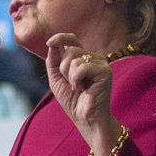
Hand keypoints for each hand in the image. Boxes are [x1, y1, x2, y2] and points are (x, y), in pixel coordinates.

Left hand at [42, 33, 118, 150]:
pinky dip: (77, 80)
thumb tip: (52, 43)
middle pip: (70, 50)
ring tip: (79, 88)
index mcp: (83, 59)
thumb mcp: (56, 79)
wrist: (85, 118)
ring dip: (70, 76)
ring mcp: (100, 63)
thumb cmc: (72, 101)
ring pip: (75, 58)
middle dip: (63, 69)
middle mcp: (93, 58)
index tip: (49, 42)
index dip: (60, 38)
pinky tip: (84, 89)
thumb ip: (53, 61)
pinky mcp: (105, 71)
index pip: (72, 40)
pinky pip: (82, 67)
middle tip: (72, 84)